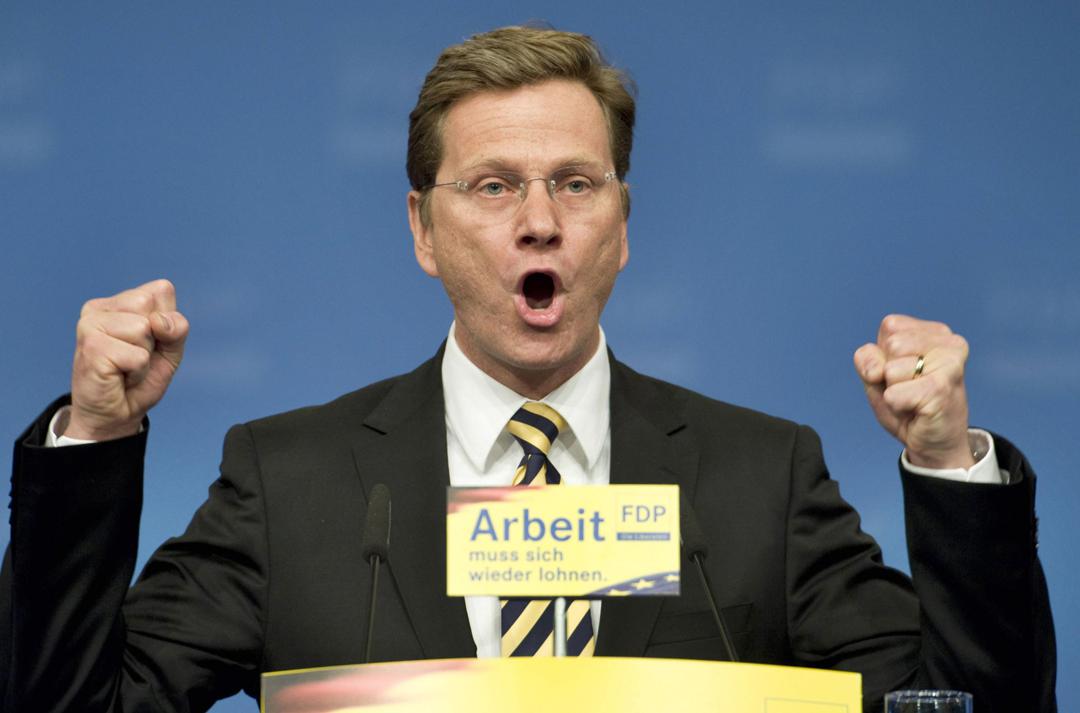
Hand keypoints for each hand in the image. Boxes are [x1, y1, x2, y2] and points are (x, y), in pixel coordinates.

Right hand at [65, 279, 188, 440]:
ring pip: (144, 328)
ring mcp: (90, 325)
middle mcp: (99, 308)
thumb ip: (176, 327)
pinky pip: (137, 356)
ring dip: (145, 357)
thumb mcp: (171, 349)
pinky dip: (138, 372)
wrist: (116, 414)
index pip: (162, 290)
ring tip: (127, 367)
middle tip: (137, 356)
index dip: (167, 321)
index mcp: (118, 302)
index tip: (152, 342)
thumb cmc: (141, 378)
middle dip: (156, 337)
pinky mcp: (91, 347)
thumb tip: (158, 321)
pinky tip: (119, 377)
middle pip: (150, 305)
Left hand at [854, 314, 973, 468]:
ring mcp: (949, 364)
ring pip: (890, 368)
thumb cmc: (908, 405)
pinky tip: (918, 411)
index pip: (890, 326)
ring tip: (914, 399)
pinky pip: (893, 394)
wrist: (935, 444)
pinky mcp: (941, 388)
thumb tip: (877, 369)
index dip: (885, 354)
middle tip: (910, 389)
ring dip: (894, 390)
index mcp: (936, 332)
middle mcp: (949, 342)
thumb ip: (868, 359)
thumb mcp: (877, 375)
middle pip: (889, 344)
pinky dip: (896, 406)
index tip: (905, 373)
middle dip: (888, 373)